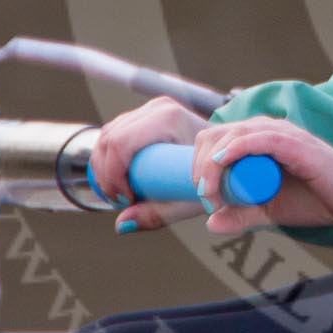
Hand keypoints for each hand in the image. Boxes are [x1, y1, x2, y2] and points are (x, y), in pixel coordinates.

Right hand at [91, 96, 209, 231]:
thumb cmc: (214, 176)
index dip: (112, 175)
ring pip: (107, 135)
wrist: (230, 156)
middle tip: (120, 201)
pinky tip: (115, 181)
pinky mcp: (144, 116)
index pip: (121, 143)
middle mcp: (158, 108)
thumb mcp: (187, 200)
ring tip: (119, 195)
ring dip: (102, 167)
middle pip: (109, 138)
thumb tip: (120, 225)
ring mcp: (150, 109)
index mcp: (169, 119)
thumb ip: (155, 215)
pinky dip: (106, 158)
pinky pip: (112, 133)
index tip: (126, 200)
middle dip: (105, 174)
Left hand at [191, 116, 332, 236]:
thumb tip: (210, 223)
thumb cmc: (317, 199)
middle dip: (200, 165)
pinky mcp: (294, 142)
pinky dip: (237, 148)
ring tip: (210, 192)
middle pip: (216, 134)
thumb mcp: (270, 211)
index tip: (201, 195)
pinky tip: (223, 162)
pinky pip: (259, 137)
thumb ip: (242, 215)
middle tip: (205, 197)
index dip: (198, 164)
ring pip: (232, 134)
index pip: (214, 140)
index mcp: (257, 140)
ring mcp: (281, 133)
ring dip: (212, 163)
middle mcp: (266, 130)